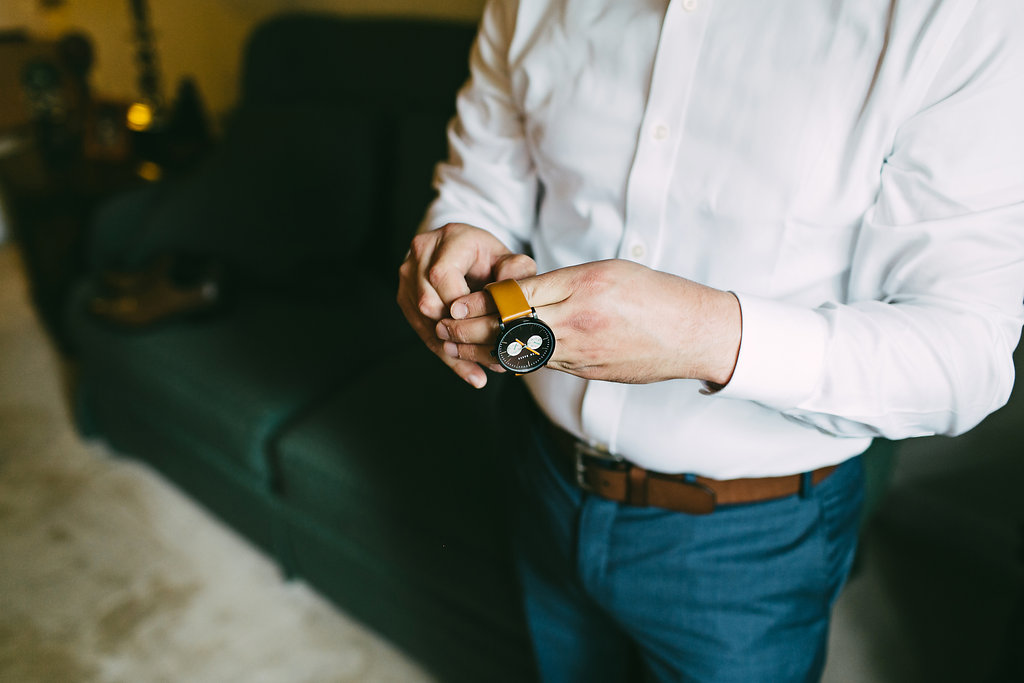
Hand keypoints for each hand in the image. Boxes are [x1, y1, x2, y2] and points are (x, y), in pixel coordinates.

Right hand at [397, 222, 536, 387]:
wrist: (468, 254)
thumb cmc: (491, 259)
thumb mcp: (510, 261)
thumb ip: (517, 271)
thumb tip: (511, 293)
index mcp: (450, 237)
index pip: (441, 275)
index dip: (457, 303)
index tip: (479, 323)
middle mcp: (422, 251)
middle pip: (427, 301)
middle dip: (457, 331)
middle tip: (491, 355)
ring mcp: (408, 273)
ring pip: (422, 319)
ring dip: (452, 348)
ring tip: (485, 367)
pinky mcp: (405, 295)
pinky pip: (420, 329)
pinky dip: (446, 353)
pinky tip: (471, 372)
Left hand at [436, 259, 741, 384]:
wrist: (694, 335)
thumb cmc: (654, 294)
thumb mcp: (606, 272)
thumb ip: (561, 282)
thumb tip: (518, 292)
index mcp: (581, 291)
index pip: (518, 298)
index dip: (481, 303)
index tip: (454, 304)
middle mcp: (578, 325)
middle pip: (512, 331)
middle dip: (472, 333)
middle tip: (443, 330)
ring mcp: (582, 354)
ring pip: (522, 354)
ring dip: (486, 352)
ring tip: (456, 347)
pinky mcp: (587, 372)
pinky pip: (544, 366)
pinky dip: (516, 362)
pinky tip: (495, 360)